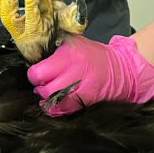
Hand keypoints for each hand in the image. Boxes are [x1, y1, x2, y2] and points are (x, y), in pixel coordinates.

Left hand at [27, 35, 153, 116]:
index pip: (39, 72)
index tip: (36, 74)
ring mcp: (81, 91)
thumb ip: (54, 47)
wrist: (120, 69)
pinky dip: (58, 108)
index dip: (34, 75)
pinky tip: (58, 102)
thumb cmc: (92, 54)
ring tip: (49, 94)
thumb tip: (34, 52)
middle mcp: (74, 74)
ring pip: (54, 103)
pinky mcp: (86, 102)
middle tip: (41, 86)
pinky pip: (65, 110)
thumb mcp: (73, 42)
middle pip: (45, 91)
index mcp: (68, 57)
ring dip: (48, 101)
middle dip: (40, 90)